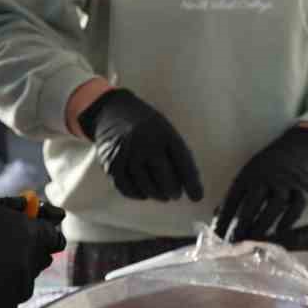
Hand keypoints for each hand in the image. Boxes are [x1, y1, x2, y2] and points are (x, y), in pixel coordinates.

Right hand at [0, 195, 65, 307]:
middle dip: (25, 255)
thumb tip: (31, 215)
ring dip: (10, 277)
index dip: (44, 236)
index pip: (54, 239)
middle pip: (38, 261)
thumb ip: (14, 214)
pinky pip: (8, 304)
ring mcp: (14, 290)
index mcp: (30, 235)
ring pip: (23, 284)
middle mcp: (28, 264)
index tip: (34, 237)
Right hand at [78, 89, 202, 201]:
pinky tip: (144, 193)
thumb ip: (177, 155)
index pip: (182, 161)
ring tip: (162, 195)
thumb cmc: (147, 126)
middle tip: (175, 195)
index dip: (191, 182)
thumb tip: (191, 187)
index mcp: (164, 132)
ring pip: (145, 186)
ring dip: (156, 194)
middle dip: (172, 190)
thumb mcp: (165, 131)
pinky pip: (126, 187)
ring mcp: (127, 154)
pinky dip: (137, 194)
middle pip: (163, 177)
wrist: (112, 111)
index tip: (197, 197)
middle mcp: (145, 142)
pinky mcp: (111, 164)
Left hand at [215, 125, 307, 240]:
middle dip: (242, 223)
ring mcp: (286, 183)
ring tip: (254, 240)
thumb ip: (235, 197)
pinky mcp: (303, 189)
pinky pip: (296, 207)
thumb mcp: (248, 174)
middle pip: (253, 202)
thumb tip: (218, 221)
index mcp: (249, 174)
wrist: (298, 148)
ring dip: (263, 224)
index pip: (233, 197)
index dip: (224, 217)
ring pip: (274, 205)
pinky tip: (278, 231)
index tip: (217, 235)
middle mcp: (267, 177)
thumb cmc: (267, 168)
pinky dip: (287, 220)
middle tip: (235, 242)